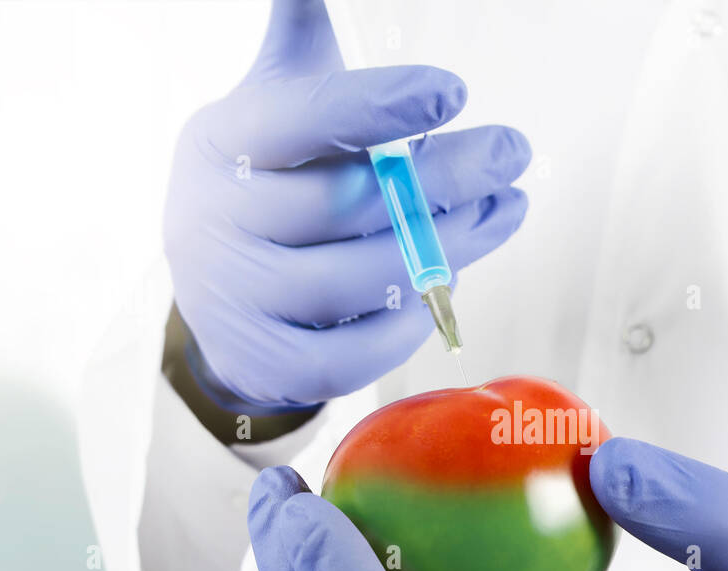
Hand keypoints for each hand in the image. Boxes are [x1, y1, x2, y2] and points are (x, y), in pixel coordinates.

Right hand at [163, 0, 529, 411]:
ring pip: (358, 281)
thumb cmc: (267, 185)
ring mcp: (236, 300)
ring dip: (445, 249)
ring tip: (500, 213)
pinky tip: (444, 287)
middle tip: (510, 153)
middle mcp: (217, 221)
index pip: (303, 119)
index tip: (453, 92)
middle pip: (346, 203)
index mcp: (223, 143)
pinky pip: (351, 354)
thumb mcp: (273, 111)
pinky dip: (406, 324)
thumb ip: (301, 51)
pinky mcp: (265, 362)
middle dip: (442, 179)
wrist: (219, 295)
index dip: (380, 105)